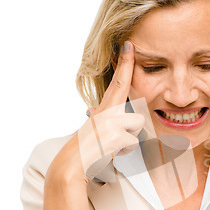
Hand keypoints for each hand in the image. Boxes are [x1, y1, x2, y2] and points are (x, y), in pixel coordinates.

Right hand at [51, 41, 145, 182]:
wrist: (71, 164)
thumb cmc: (85, 148)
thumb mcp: (94, 129)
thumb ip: (100, 118)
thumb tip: (92, 111)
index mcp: (103, 109)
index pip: (118, 82)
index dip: (125, 63)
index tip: (129, 45)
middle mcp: (107, 112)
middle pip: (138, 117)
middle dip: (131, 132)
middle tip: (112, 138)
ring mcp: (111, 123)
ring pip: (137, 130)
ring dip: (128, 142)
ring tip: (111, 147)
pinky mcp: (115, 135)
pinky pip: (132, 143)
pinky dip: (124, 151)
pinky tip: (110, 152)